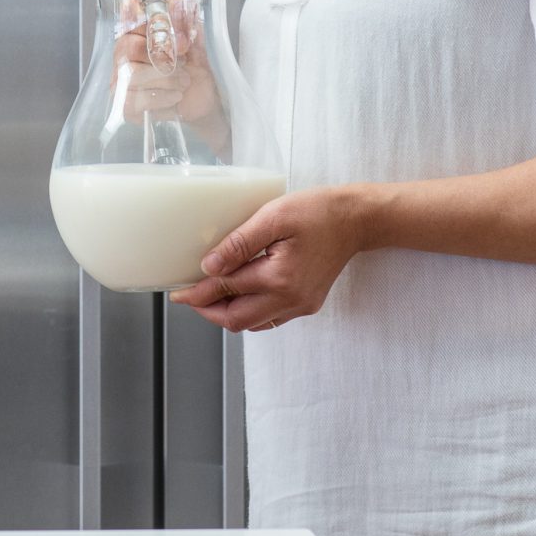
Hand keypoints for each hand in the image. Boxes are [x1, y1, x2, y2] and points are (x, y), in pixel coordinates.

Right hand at [112, 0, 224, 134]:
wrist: (203, 103)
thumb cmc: (194, 71)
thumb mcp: (196, 44)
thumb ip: (188, 23)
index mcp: (137, 33)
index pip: (130, 14)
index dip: (153, 22)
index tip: (179, 34)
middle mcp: (123, 54)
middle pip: (129, 46)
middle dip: (162, 53)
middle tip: (184, 57)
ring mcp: (120, 80)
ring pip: (132, 74)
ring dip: (165, 78)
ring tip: (184, 81)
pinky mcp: (125, 106)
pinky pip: (135, 99)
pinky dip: (161, 97)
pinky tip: (175, 97)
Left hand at [168, 187, 367, 332]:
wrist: (356, 220)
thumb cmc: (318, 212)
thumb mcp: (273, 217)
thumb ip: (239, 243)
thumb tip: (210, 266)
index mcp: (280, 277)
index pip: (227, 290)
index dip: (199, 293)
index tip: (179, 293)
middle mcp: (291, 299)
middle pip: (237, 320)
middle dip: (209, 311)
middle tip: (190, 297)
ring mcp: (301, 305)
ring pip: (253, 324)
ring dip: (229, 314)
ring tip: (211, 296)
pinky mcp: (307, 304)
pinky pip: (270, 319)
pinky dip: (250, 312)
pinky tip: (240, 296)